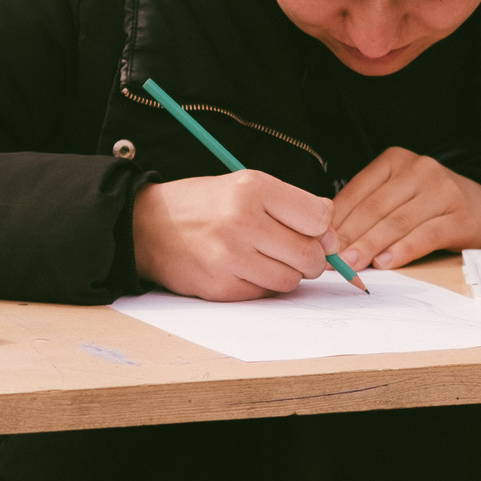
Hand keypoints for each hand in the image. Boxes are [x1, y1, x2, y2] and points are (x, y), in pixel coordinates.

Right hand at [130, 171, 336, 300]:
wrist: (146, 226)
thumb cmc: (202, 205)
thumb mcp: (244, 187)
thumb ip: (292, 208)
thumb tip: (334, 242)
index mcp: (253, 188)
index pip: (320, 217)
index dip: (322, 229)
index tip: (310, 230)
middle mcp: (242, 221)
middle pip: (311, 255)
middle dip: (309, 257)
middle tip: (291, 250)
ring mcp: (231, 257)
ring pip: (291, 280)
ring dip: (285, 273)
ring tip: (262, 258)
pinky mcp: (221, 287)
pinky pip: (265, 294)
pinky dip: (261, 285)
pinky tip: (242, 269)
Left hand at [331, 147, 480, 272]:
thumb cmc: (428, 202)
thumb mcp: (395, 194)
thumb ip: (366, 208)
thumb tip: (327, 237)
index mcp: (394, 161)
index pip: (357, 192)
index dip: (335, 220)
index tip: (317, 244)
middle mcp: (418, 170)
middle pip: (374, 208)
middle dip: (348, 237)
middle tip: (329, 259)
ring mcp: (441, 191)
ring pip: (397, 222)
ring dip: (370, 246)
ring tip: (351, 264)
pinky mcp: (460, 216)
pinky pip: (426, 235)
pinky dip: (403, 251)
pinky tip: (386, 263)